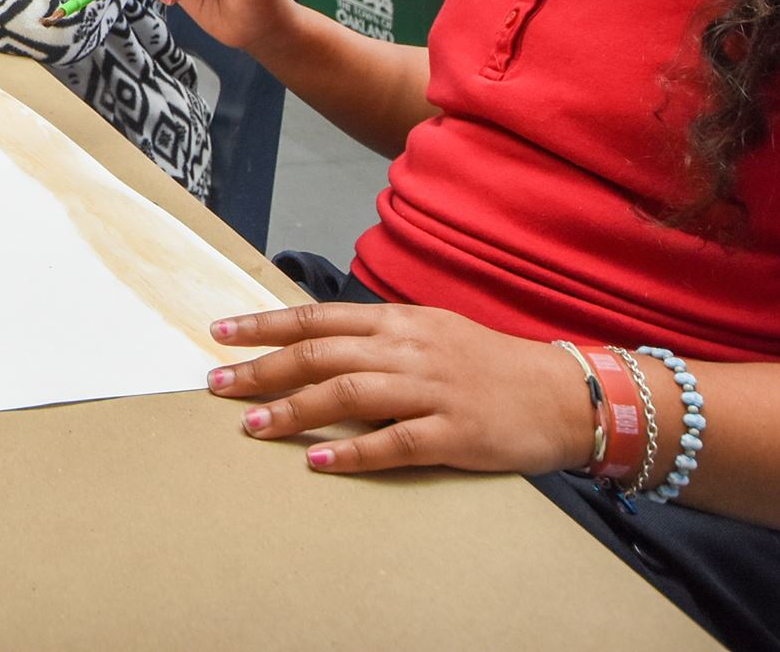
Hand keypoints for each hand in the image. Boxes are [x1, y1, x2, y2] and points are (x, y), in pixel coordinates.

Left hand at [205, 301, 596, 477]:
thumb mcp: (430, 331)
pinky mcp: (455, 432)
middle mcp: (409, 348)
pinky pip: (395, 442)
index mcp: (399, 321)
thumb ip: (377, 336)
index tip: (220, 333)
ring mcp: (432, 390)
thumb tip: (315, 343)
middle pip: (321, 354)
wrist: (563, 391)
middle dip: (262, 368)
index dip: (265, 325)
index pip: (317, 317)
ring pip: (347, 394)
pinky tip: (318, 463)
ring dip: (293, 410)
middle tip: (216, 384)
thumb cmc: (489, 363)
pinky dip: (353, 453)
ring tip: (251, 425)